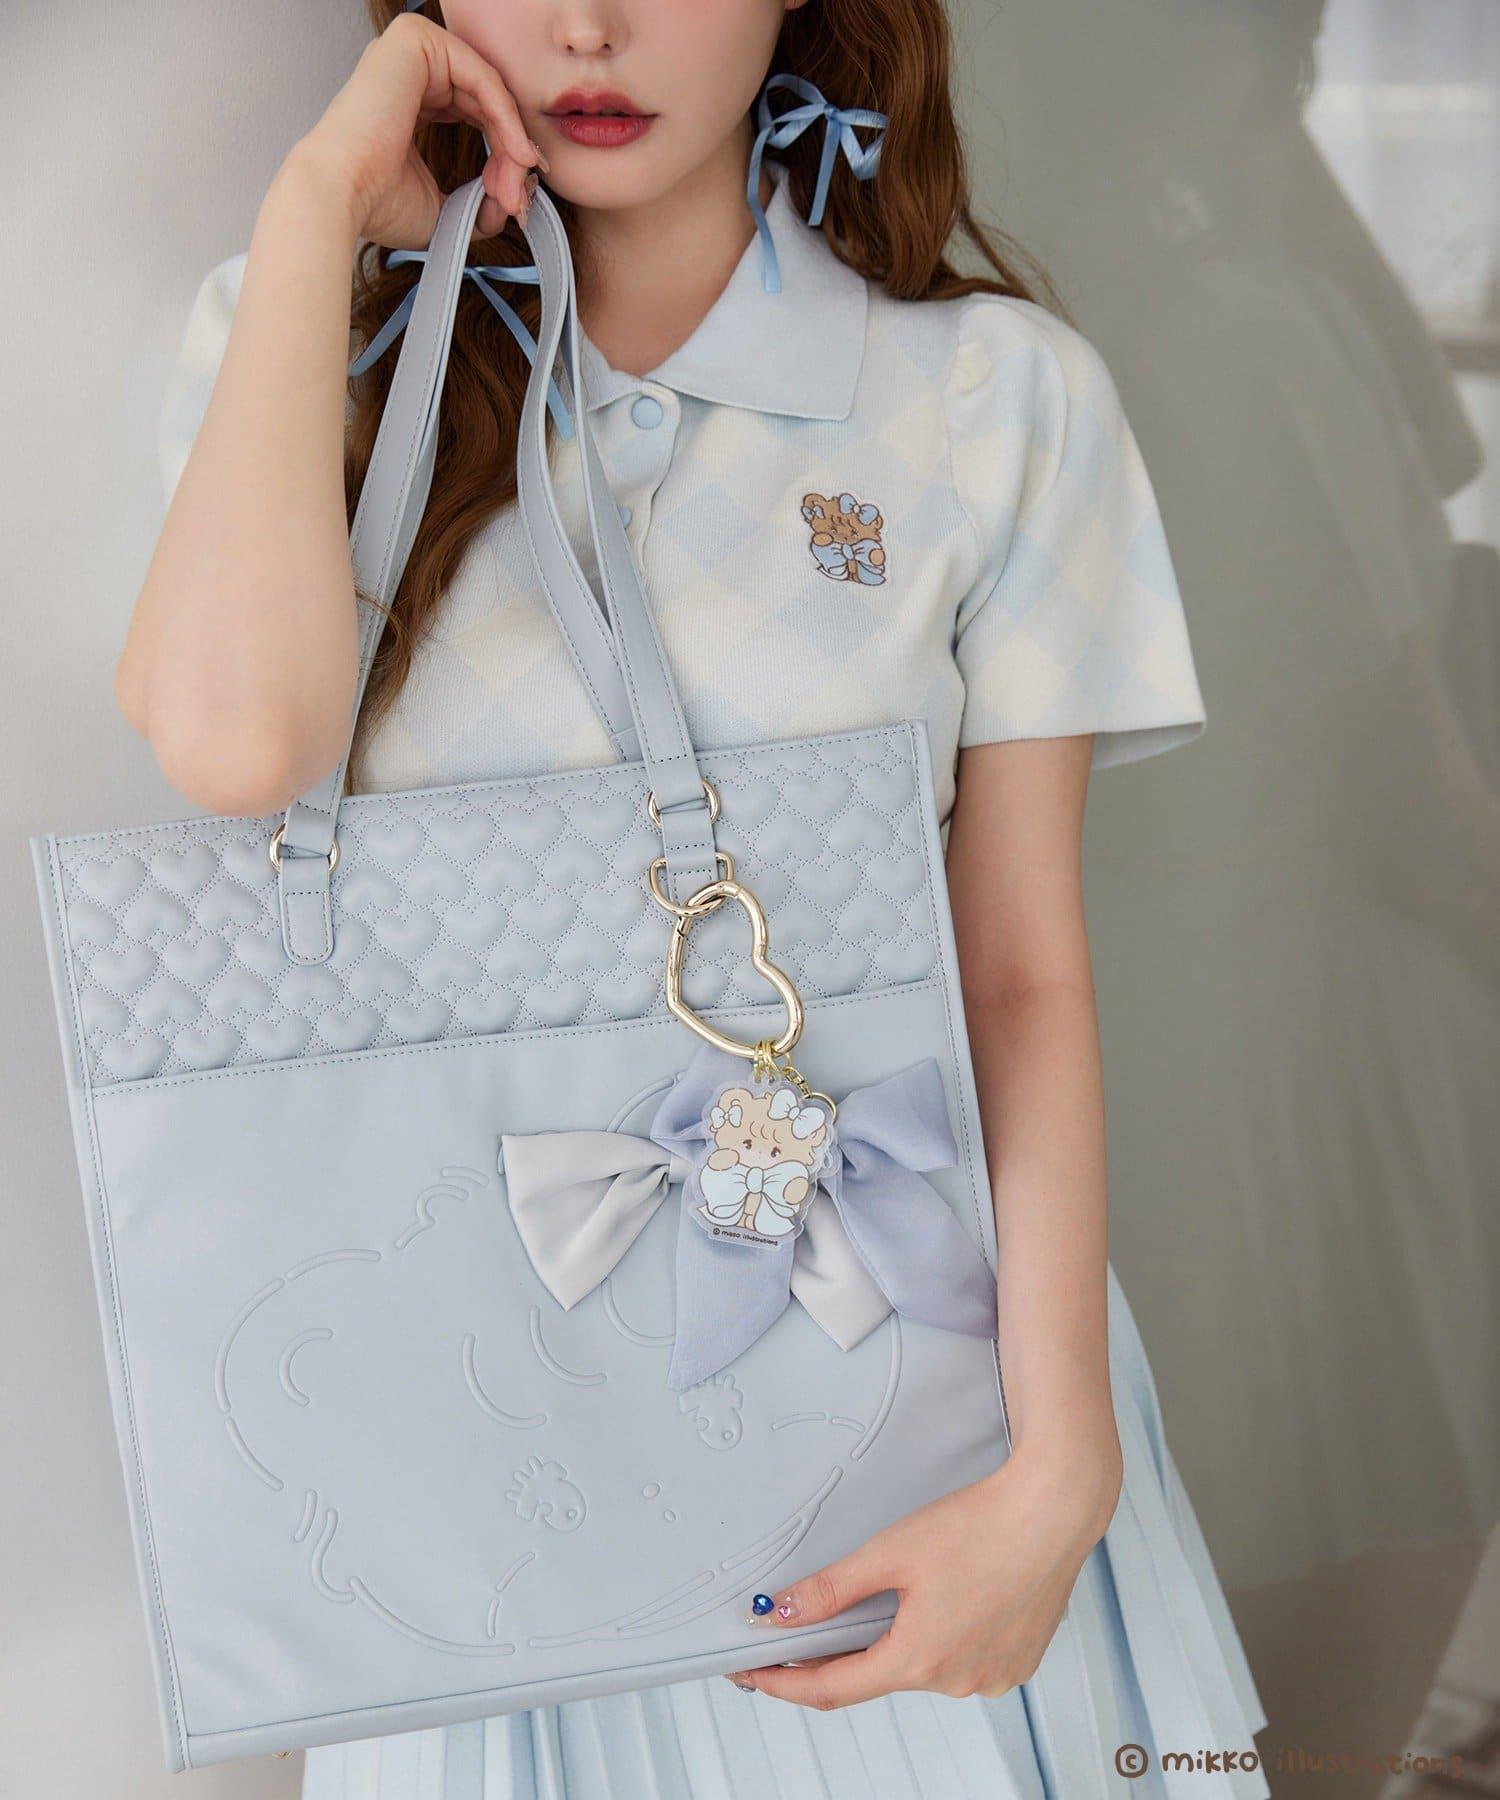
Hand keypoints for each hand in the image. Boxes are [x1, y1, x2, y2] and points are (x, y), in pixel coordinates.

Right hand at [289, 11, 544, 246]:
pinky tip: (517, 154)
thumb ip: (479, 202)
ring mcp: (410, 51)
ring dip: (512, 141)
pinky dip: (506, 117)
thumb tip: (511, 202)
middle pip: (485, 102)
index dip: (504, 156)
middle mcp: (410, 72)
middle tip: (518, 196)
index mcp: (411, 101)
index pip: (476, 116)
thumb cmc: (378, 204)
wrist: (342, 194)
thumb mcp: (443, 209)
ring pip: (487, 90)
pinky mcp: (415, 41)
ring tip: (516, 183)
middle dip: (512, 153)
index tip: (516, 199)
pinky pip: (481, 75)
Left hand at [727, 1424, 1122, 1708]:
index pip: (833, 1690)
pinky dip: (944, 1637)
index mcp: (919, 1660)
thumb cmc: (981, 1525)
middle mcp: (956, 1681)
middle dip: (845, 1650)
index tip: (755, 1673)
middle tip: (817, 1618)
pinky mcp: (1016, 1662)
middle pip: (880, 1674)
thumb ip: (830, 1590)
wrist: (1053, 1510)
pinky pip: (962, 1659)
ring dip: (901, 1641)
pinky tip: (950, 1599)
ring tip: (906, 1592)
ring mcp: (991, 1677)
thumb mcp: (890, 1552)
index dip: (786, 1684)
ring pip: (924, 1665)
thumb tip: (777, 1614)